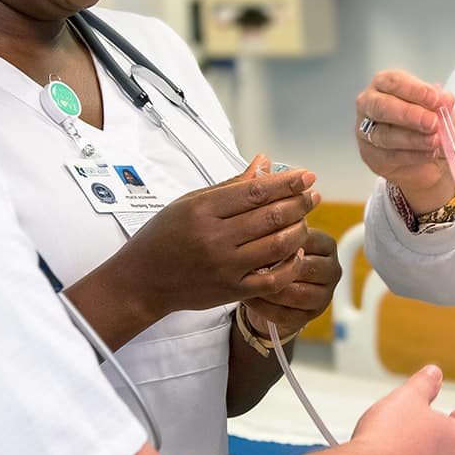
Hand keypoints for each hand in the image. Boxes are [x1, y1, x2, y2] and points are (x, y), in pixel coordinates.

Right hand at [99, 154, 319, 318]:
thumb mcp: (189, 202)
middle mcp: (214, 238)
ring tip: (305, 219)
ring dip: (299, 230)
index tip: (306, 176)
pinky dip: (290, 265)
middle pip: (270, 217)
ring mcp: (224, 267)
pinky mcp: (230, 291)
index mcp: (202, 211)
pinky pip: (272, 280)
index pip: (255, 192)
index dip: (286, 183)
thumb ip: (230, 185)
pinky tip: (296, 252)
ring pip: (277, 245)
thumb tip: (264, 162)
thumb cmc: (163, 237)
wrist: (141, 281)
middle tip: (313, 195)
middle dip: (299, 203)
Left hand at [242, 228, 341, 337]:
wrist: (273, 292)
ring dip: (269, 289)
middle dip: (274, 268)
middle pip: (305, 268)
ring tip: (247, 282)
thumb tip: (260, 224)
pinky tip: (251, 298)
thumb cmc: (274, 260)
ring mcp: (324, 295)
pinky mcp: (311, 316)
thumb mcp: (277, 240)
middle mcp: (332, 269)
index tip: (254, 243)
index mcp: (327, 245)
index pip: (306, 240)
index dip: (278, 243)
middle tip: (248, 265)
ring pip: (297, 294)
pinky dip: (264, 307)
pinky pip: (286, 314)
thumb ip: (275, 231)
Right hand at [355, 70, 454, 211]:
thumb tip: (446, 99)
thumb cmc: (428, 125)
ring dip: (413, 139)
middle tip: (432, 122)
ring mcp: (365, 131)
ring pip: (384, 135)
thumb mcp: (441, 111)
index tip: (436, 99)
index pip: (393, 82)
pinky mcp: (370, 155)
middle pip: (381, 106)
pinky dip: (413, 156)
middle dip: (409, 114)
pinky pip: (389, 156)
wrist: (428, 159)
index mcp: (385, 85)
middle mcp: (370, 104)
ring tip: (435, 140)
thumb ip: (441, 105)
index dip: (415, 90)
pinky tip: (429, 153)